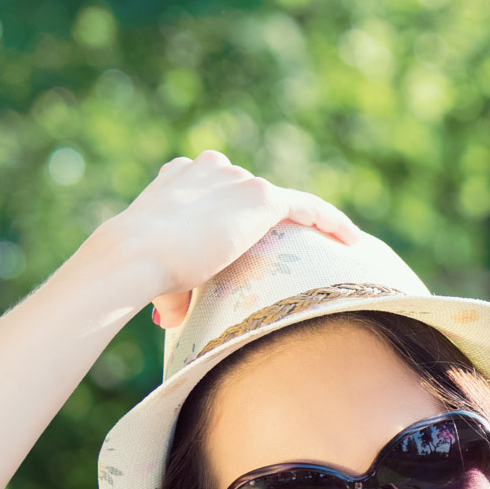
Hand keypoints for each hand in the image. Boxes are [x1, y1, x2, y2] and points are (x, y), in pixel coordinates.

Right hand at [76, 151, 357, 327]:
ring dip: (302, 226)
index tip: (254, 231)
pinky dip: (330, 221)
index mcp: (179, 176)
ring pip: (279, 200)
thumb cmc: (142, 271)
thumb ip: (176, 285)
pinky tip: (351, 240)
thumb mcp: (162, 271)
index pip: (219, 186)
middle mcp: (209, 168)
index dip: (236, 208)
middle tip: (295, 252)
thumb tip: (170, 319)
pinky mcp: (261, 197)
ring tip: (334, 248)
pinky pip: (307, 206)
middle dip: (264, 222)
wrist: (138, 255)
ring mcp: (236, 180)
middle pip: (249, 193)